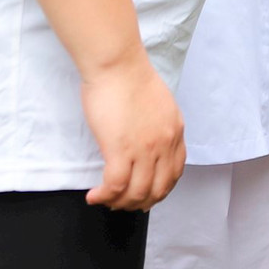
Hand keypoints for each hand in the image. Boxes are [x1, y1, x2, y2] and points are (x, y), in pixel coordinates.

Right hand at [80, 59, 185, 209]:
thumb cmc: (130, 79)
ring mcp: (145, 148)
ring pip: (136, 192)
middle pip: (158, 189)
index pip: (175, 173)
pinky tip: (93, 196)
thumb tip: (147, 142)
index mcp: (175, 131)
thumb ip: (159, 126)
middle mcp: (165, 143)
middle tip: (122, 203)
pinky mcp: (120, 149)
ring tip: (105, 199)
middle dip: (140, 203)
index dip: (159, 190)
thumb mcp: (160, 105)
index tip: (145, 194)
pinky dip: (103, 196)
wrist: (118, 65)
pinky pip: (115, 186)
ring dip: (119, 202)